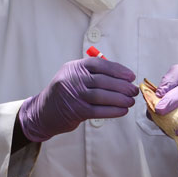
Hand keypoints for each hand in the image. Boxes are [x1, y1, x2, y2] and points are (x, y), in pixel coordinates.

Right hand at [19, 57, 137, 141]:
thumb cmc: (66, 93)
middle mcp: (73, 79)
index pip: (100, 64)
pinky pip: (99, 111)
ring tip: (131, 101)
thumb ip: (94, 74)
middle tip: (134, 90)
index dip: (118, 70)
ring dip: (120, 99)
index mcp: (75, 67)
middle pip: (103, 81)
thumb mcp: (75, 76)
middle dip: (123, 86)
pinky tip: (123, 110)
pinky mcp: (76, 111)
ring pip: (102, 96)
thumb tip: (123, 78)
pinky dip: (113, 111)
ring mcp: (74, 95)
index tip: (131, 76)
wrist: (43, 111)